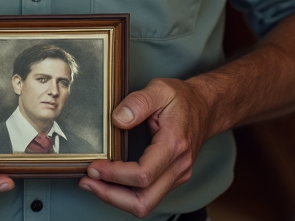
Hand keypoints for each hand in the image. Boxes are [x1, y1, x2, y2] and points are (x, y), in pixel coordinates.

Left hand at [79, 78, 214, 217]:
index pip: (143, 174)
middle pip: (144, 201)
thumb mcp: (160, 89)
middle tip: (87, 182)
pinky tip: (109, 181)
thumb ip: (138, 102)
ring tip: (93, 183)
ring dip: (116, 198)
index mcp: (174, 145)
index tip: (94, 166)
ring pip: (145, 204)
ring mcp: (177, 175)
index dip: (115, 175)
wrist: (206, 107)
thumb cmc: (183, 99)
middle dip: (111, 196)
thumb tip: (118, 119)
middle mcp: (178, 166)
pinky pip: (148, 196)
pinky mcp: (172, 178)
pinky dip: (125, 193)